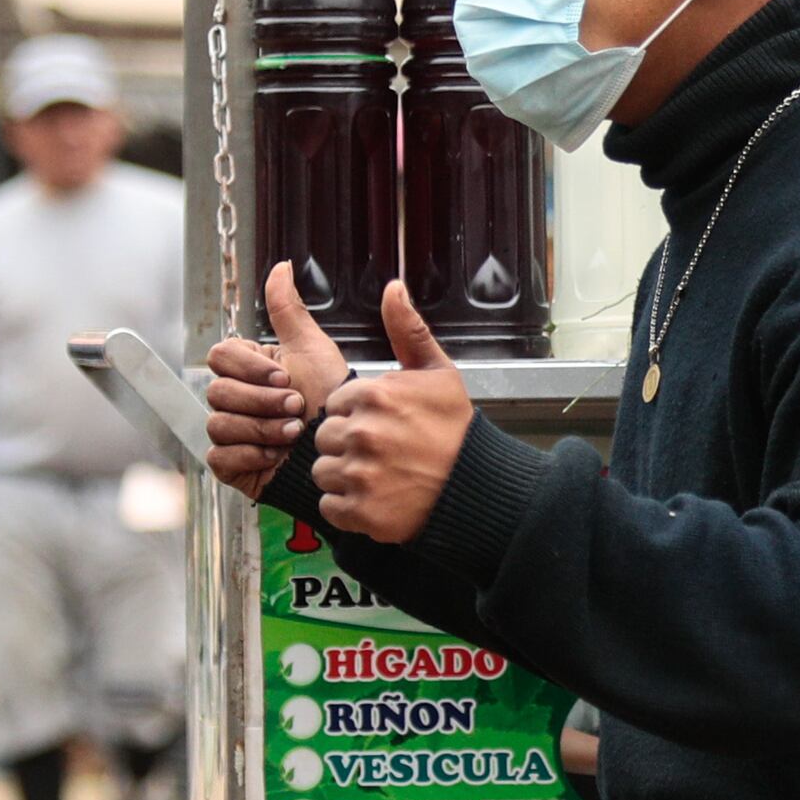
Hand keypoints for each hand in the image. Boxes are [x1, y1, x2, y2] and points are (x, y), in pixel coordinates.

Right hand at [204, 267, 339, 497]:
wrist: (344, 450)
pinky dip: (250, 455)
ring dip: (262, 428)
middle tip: (295, 406)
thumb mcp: (312, 349)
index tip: (285, 376)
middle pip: (218, 391)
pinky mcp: (231, 464)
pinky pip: (220, 456)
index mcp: (249, 368)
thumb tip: (280, 266)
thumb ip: (288, 310)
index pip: (220, 356)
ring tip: (293, 432)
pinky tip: (275, 454)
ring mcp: (232, 432)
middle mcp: (236, 398)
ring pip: (219, 423)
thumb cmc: (331, 399)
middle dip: (263, 401)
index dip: (251, 368)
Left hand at [308, 283, 472, 545]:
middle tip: (381, 453)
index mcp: (375, 394)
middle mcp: (363, 432)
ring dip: (344, 476)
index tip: (384, 425)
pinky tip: (375, 498)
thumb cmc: (456, 430)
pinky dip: (348, 507)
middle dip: (347, 444)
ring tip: (379, 476)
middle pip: (324, 436)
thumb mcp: (437, 372)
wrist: (476, 489)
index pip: (337, 403)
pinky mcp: (359, 512)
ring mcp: (359, 474)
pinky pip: (330, 506)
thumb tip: (393, 287)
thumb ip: (407, 330)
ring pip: (322, 471)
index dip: (358, 415)